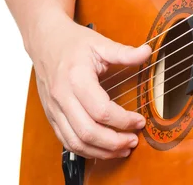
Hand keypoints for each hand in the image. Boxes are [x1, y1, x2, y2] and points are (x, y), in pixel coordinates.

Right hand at [28, 13, 151, 158]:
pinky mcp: (51, 115)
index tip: (140, 120)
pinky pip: (66, 141)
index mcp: (76, 78)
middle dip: (114, 142)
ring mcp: (54, 108)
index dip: (123, 120)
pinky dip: (85, 150)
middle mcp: (62, 96)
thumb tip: (148, 52)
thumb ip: (124, 52)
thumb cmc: (72, 42)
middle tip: (133, 140)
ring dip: (101, 151)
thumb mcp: (100, 43)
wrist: (45, 40)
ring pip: (76, 142)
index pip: (101, 110)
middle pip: (88, 132)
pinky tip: (102, 149)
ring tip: (122, 149)